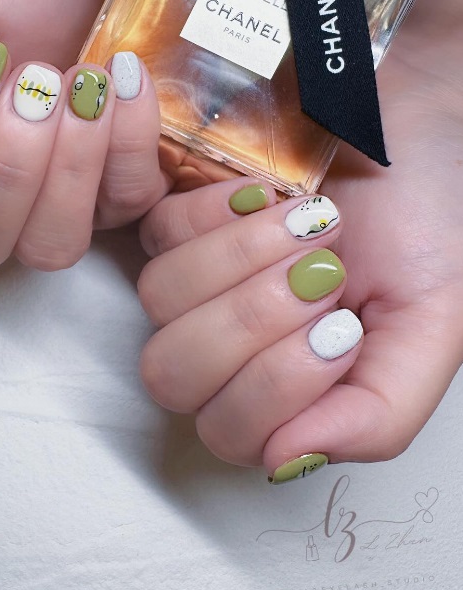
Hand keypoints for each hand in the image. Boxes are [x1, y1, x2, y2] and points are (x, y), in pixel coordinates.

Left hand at [136, 0, 462, 482]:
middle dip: (252, 317)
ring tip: (309, 219)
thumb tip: (284, 460)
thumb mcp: (431, 329)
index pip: (230, 433)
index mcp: (284, 392)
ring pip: (159, 300)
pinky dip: (216, 211)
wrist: (410, 129)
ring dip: (242, 256)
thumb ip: (376, 415)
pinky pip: (157, 233)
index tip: (341, 325)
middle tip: (322, 269)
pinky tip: (265, 195)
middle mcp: (226, 350)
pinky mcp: (177, 224)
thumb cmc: (426, 225)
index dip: (276, 383)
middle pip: (173, 375)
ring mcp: (194, 286)